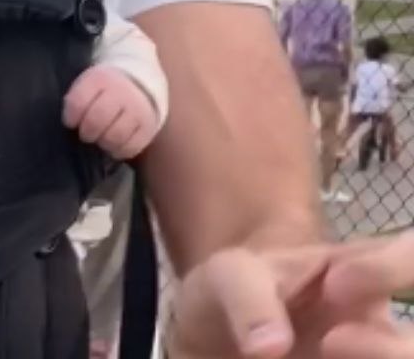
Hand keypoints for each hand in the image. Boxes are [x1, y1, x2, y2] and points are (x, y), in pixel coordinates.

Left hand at [63, 65, 158, 159]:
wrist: (139, 83)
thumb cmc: (104, 89)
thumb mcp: (88, 85)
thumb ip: (77, 100)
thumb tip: (69, 125)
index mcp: (100, 79)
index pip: (78, 102)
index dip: (71, 117)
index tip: (71, 122)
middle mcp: (121, 92)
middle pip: (97, 120)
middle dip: (87, 132)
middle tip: (86, 134)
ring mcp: (137, 109)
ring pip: (115, 136)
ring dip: (103, 142)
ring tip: (101, 139)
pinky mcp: (149, 126)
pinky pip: (132, 147)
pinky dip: (119, 151)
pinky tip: (114, 146)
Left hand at [169, 233, 413, 358]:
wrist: (210, 338)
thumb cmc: (232, 291)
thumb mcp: (228, 276)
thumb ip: (249, 299)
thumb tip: (270, 349)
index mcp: (362, 274)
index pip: (410, 255)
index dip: (392, 268)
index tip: (336, 283)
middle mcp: (378, 328)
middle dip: (393, 348)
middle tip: (331, 342)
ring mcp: (368, 358)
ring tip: (322, 352)